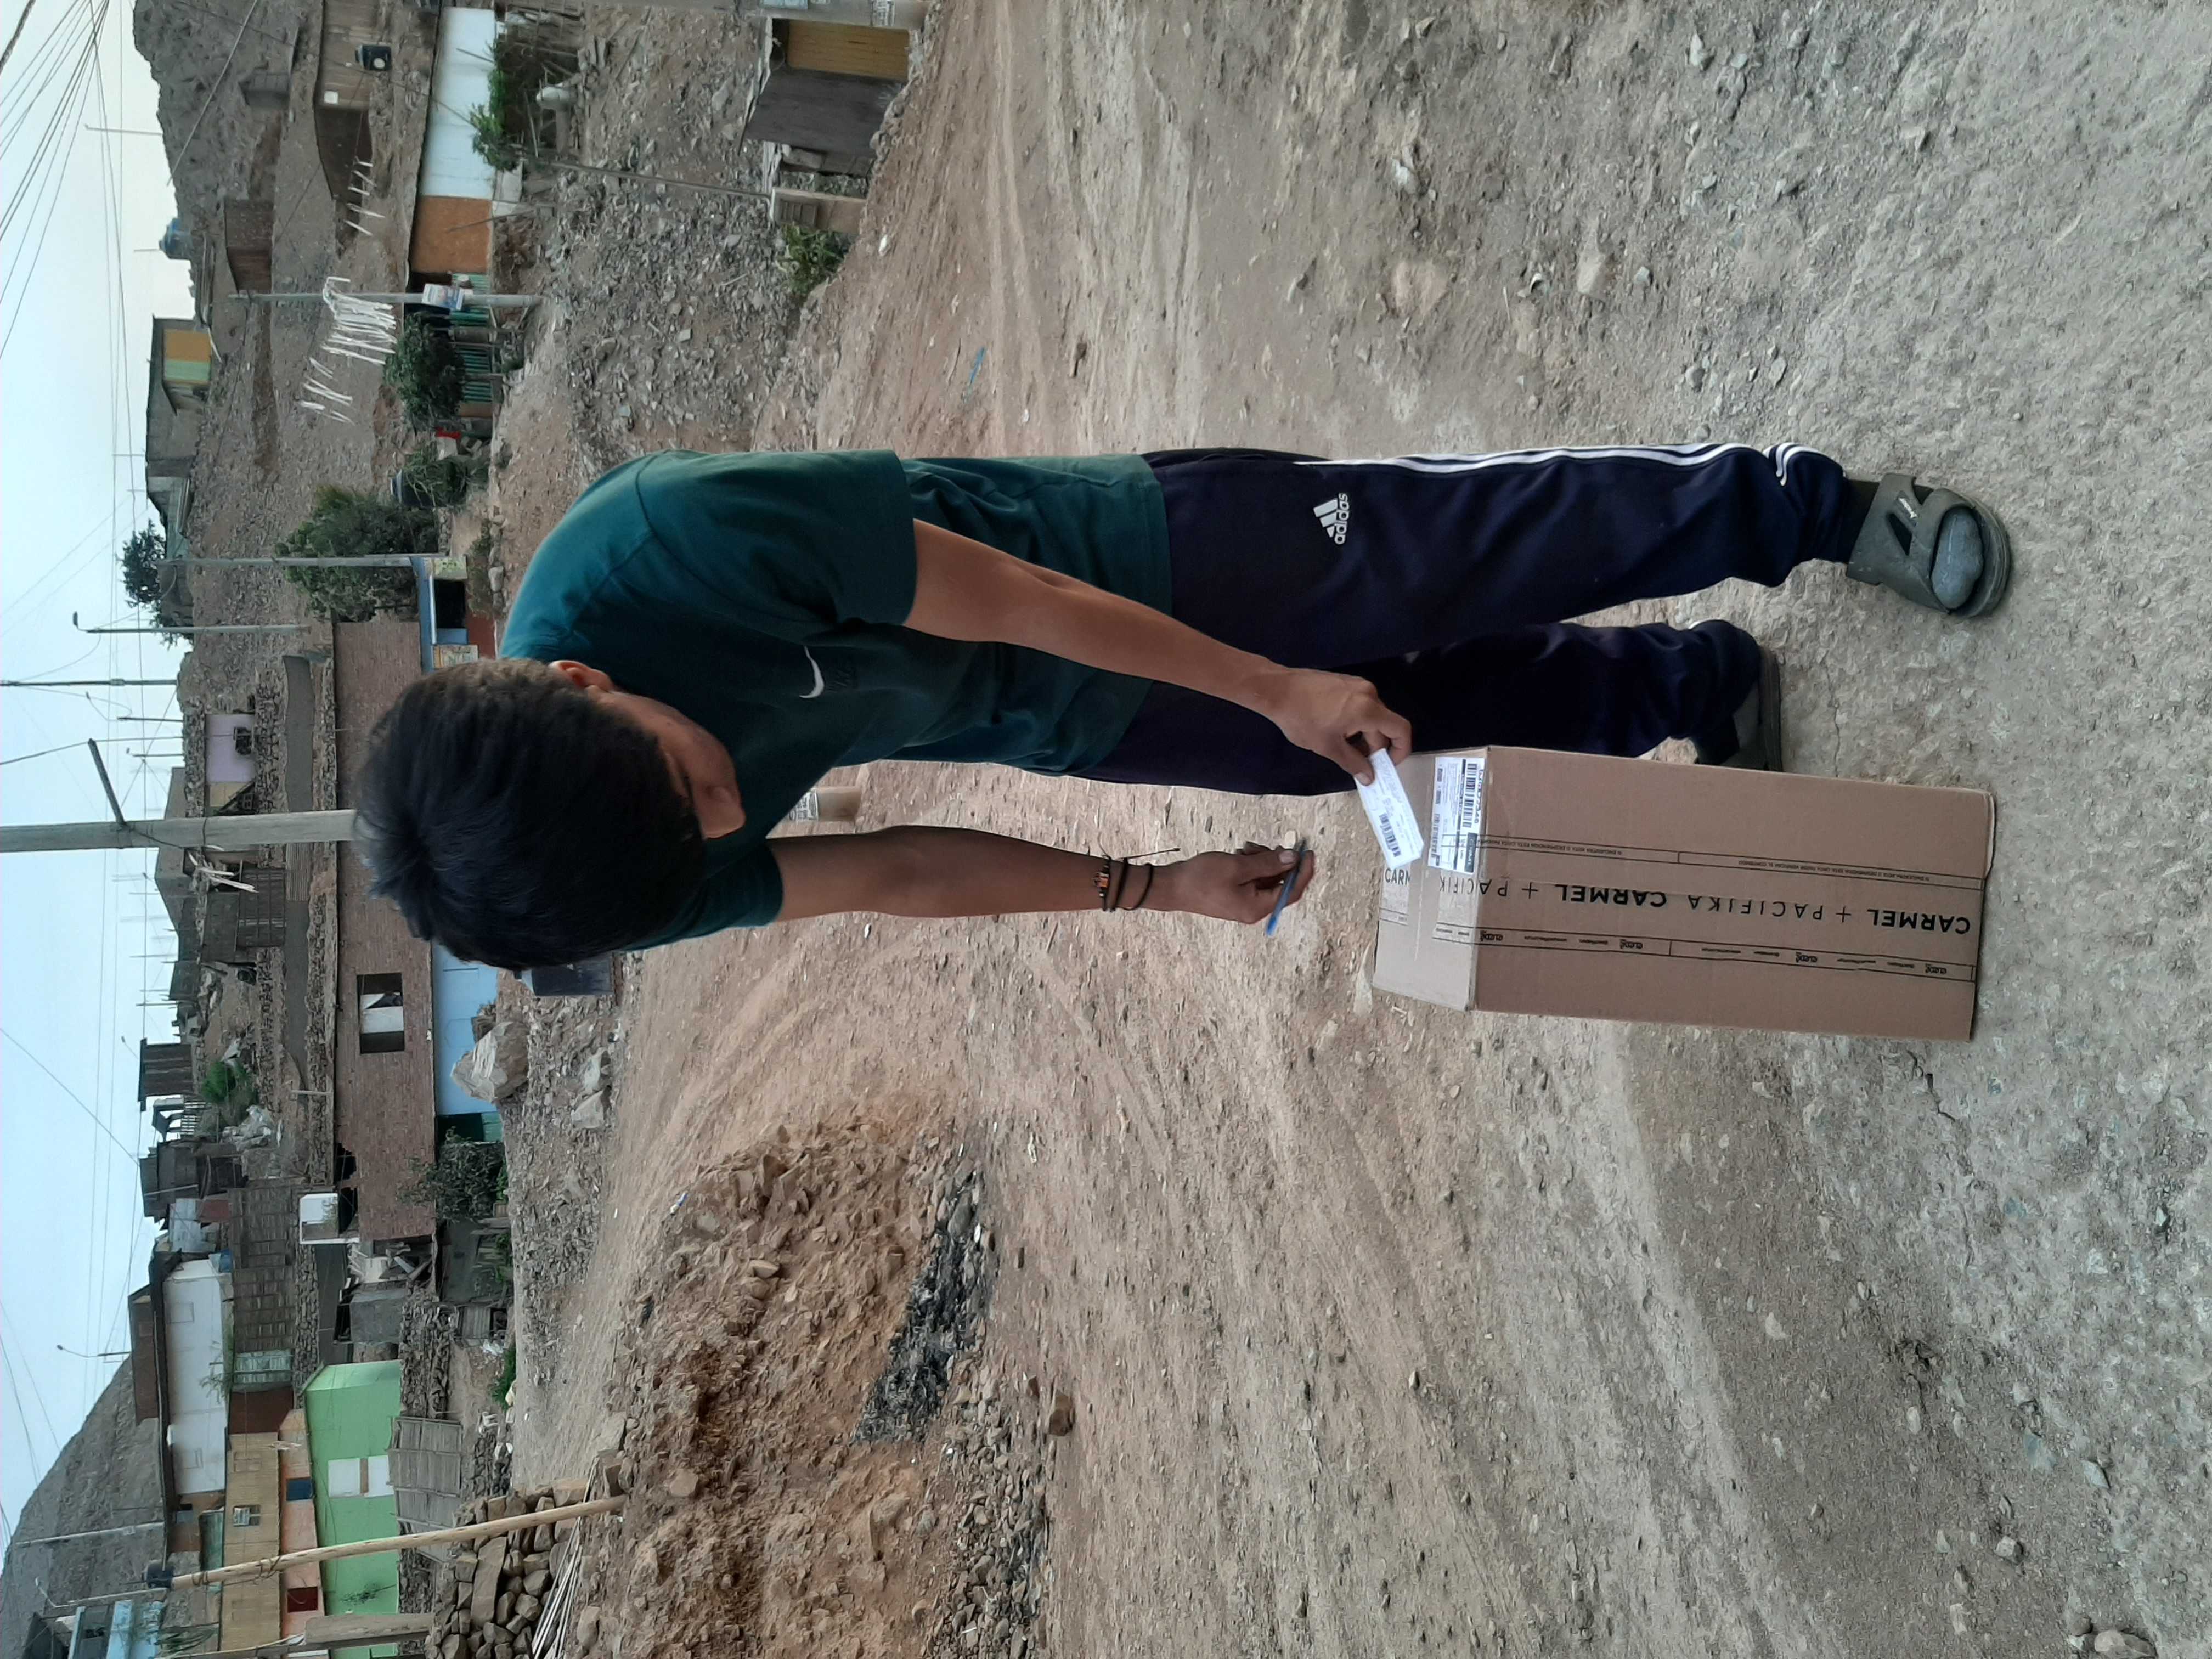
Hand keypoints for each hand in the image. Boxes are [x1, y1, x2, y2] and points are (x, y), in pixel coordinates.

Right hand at [1153, 844, 1318, 923]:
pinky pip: (1252, 879)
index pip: (1291, 891)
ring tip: (1244, 848)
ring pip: (1266, 878)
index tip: (1308, 852)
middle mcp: (1254, 909)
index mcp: (1257, 907)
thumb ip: (1268, 863)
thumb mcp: (1237, 866)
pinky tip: (1239, 853)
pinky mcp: (1236, 895)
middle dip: (1275, 861)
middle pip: (1279, 883)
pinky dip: (1250, 864)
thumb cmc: (1201, 878)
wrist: (1172, 887)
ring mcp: (1244, 903)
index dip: (1303, 871)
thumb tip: (1293, 858)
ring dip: (1261, 860)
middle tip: (1263, 846)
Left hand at [1255, 667, 1412, 783]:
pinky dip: (1356, 722)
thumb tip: (1370, 778)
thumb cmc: (1302, 719)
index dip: (1401, 750)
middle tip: (1360, 764)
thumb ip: (1353, 763)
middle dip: (1375, 747)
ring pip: (1371, 715)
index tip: (1389, 765)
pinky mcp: (1345, 682)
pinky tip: (1337, 731)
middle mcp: (1368, 693)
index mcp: (1368, 709)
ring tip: (1344, 749)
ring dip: (1364, 735)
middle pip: (1384, 724)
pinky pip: (1360, 705)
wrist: (1277, 690)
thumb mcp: (1328, 746)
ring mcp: (1356, 684)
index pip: (1401, 729)